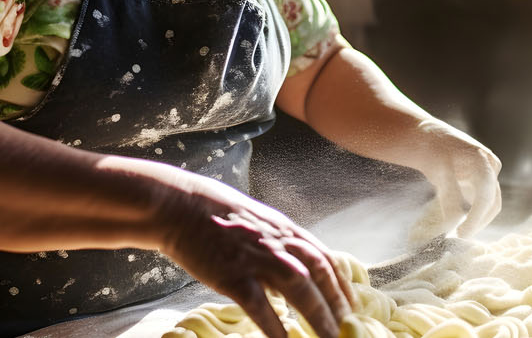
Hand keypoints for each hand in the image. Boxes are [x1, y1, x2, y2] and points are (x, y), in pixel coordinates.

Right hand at [151, 170, 353, 337]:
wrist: (178, 205)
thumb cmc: (215, 214)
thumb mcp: (256, 223)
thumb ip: (278, 246)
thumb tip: (292, 275)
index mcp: (285, 230)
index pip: (325, 258)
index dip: (342, 284)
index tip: (353, 304)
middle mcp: (278, 242)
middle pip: (320, 274)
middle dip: (338, 303)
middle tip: (349, 327)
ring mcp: (257, 258)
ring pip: (300, 289)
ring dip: (319, 316)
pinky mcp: (233, 275)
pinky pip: (260, 305)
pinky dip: (275, 326)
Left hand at [408, 120, 502, 239]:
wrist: (429, 137)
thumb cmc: (433, 151)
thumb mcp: (439, 174)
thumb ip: (449, 198)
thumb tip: (452, 225)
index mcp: (483, 162)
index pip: (485, 197)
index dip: (476, 219)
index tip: (462, 235)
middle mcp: (491, 167)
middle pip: (492, 202)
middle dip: (478, 222)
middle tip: (459, 238)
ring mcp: (489, 172)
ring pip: (490, 203)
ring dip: (477, 218)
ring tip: (459, 232)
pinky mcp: (483, 179)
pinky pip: (483, 199)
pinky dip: (474, 212)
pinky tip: (460, 222)